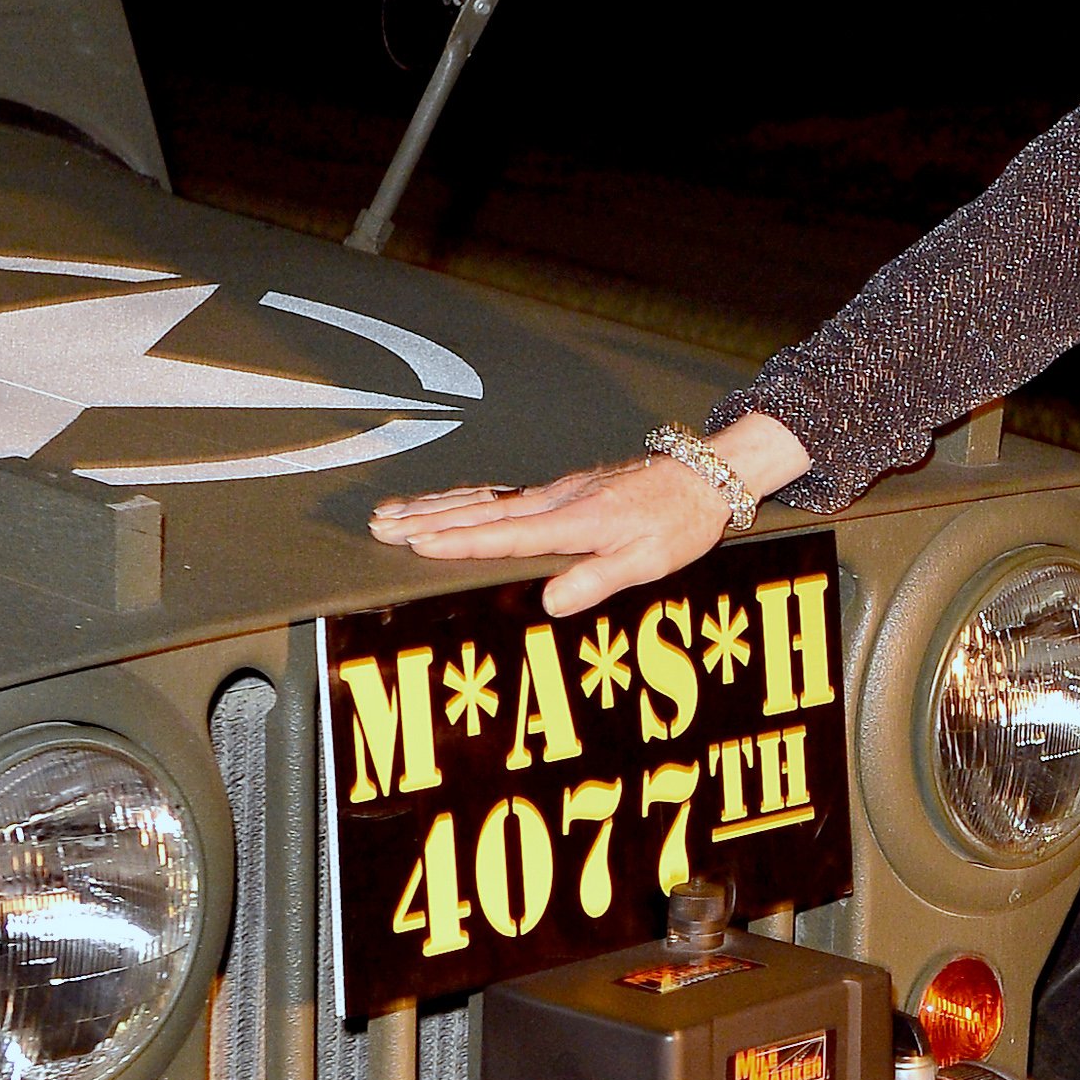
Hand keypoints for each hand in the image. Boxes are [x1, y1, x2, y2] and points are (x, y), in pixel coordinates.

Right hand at [369, 413, 810, 617]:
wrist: (702, 477)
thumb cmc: (678, 524)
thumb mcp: (647, 561)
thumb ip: (597, 580)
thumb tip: (550, 603)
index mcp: (573, 522)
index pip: (504, 535)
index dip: (459, 542)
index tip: (416, 544)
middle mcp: (555, 502)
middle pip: (478, 512)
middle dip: (426, 520)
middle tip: (377, 526)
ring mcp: (554, 492)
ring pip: (482, 500)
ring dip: (434, 507)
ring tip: (390, 513)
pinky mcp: (560, 490)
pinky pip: (499, 494)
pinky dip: (464, 498)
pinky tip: (443, 504)